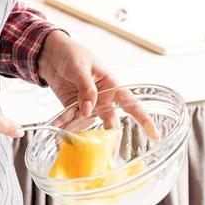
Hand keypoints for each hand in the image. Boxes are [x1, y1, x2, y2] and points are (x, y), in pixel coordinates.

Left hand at [37, 30, 158, 138]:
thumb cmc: (71, 53)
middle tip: (108, 153)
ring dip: (83, 135)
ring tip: (77, 145)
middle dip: (110, 138)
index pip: (131, 103)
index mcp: (111, 85)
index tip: (154, 134)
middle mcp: (102, 98)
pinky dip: (64, 126)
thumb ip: (86, 88)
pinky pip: (71, 120)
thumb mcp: (80, 67)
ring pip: (90, 125)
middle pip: (111, 121)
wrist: (50, 52)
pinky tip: (58, 131)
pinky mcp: (71, 107)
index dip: (144, 118)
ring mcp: (87, 105)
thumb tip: (88, 110)